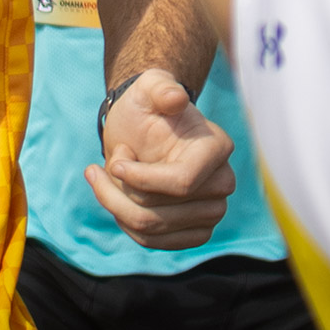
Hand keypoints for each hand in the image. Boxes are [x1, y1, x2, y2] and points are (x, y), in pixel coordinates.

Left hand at [85, 69, 236, 249]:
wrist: (142, 129)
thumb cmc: (144, 106)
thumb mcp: (147, 87)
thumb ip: (160, 87)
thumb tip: (176, 98)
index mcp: (216, 147)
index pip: (181, 182)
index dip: (139, 179)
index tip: (112, 162)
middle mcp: (222, 183)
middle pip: (160, 212)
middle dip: (120, 190)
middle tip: (110, 162)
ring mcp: (212, 212)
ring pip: (151, 230)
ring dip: (116, 204)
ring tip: (107, 176)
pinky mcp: (195, 232)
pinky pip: (153, 242)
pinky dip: (124, 222)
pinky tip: (116, 196)